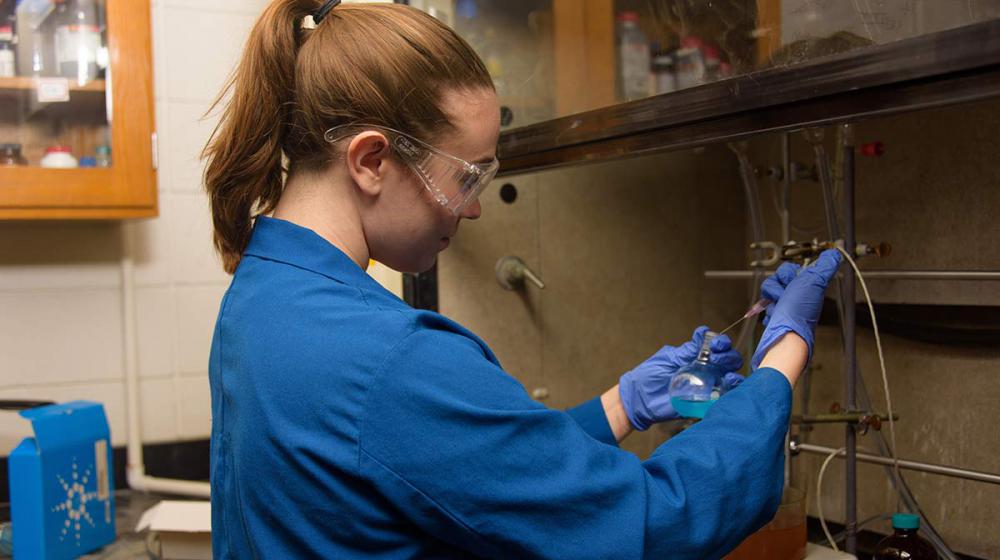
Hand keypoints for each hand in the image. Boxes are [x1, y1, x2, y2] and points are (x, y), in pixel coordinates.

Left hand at [619, 326, 743, 430]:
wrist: (638, 398)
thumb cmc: (649, 375)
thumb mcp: (668, 358)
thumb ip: (686, 350)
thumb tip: (703, 333)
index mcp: (697, 358)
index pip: (718, 348)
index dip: (722, 343)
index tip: (716, 344)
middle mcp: (706, 371)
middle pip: (730, 362)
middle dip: (728, 356)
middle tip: (715, 357)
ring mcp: (707, 387)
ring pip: (731, 379)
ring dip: (734, 374)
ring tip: (725, 373)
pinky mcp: (704, 404)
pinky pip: (723, 399)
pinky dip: (732, 391)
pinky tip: (729, 385)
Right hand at [751, 249, 841, 369]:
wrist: (786, 336)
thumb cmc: (799, 311)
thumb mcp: (815, 282)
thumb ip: (825, 266)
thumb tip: (834, 252)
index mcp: (806, 286)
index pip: (788, 269)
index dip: (787, 274)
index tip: (792, 283)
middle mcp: (796, 295)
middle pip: (776, 279)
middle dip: (776, 287)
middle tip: (785, 297)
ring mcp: (784, 306)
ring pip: (768, 291)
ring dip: (771, 299)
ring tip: (779, 309)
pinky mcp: (774, 316)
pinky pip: (763, 306)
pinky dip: (767, 311)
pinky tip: (775, 317)